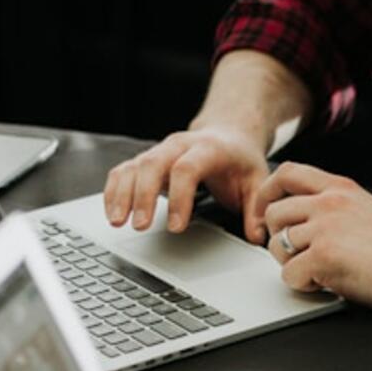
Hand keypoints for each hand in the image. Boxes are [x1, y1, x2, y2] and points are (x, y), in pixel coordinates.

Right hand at [103, 126, 268, 237]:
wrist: (228, 134)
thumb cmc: (240, 160)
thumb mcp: (257, 181)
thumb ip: (257, 209)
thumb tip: (258, 237)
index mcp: (209, 148)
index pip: (187, 169)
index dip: (180, 198)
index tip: (176, 227)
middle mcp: (179, 145)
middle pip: (153, 164)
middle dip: (143, 196)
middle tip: (140, 226)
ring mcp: (160, 150)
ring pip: (133, 166)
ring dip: (122, 194)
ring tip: (118, 222)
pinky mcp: (147, 159)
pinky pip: (124, 170)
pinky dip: (115, 190)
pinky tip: (113, 213)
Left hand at [253, 162, 371, 309]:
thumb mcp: (368, 209)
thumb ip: (337, 207)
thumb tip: (307, 221)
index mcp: (341, 189)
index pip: (288, 173)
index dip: (268, 193)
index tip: (267, 213)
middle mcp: (329, 203)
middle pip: (275, 213)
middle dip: (279, 238)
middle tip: (297, 256)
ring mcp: (325, 229)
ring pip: (277, 245)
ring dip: (291, 264)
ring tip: (318, 272)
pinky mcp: (323, 258)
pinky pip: (289, 274)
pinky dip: (303, 285)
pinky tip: (326, 284)